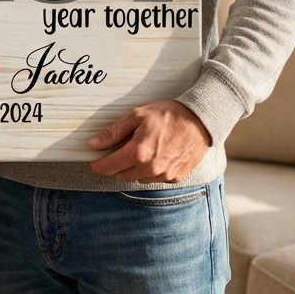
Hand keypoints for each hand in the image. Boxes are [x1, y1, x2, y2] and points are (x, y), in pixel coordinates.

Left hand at [87, 100, 211, 182]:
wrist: (201, 120)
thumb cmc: (168, 114)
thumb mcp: (137, 116)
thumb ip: (114, 132)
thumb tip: (93, 144)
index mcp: (138, 153)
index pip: (108, 167)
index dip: (98, 164)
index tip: (94, 161)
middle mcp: (150, 169)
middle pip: (120, 176)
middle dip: (116, 164)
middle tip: (121, 149)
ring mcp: (164, 176)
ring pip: (137, 178)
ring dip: (134, 168)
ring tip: (142, 149)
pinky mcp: (175, 178)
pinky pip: (154, 179)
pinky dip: (150, 170)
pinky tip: (157, 154)